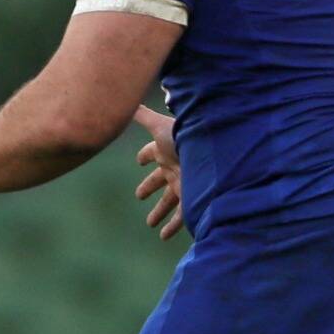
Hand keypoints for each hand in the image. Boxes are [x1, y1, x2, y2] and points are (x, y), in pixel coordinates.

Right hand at [133, 104, 184, 239]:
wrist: (213, 152)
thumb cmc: (185, 137)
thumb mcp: (158, 126)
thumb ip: (140, 115)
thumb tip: (120, 97)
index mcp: (165, 151)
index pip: (150, 153)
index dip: (144, 156)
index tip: (139, 161)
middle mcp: (174, 168)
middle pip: (158, 180)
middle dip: (148, 187)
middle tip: (139, 196)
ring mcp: (184, 184)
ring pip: (168, 201)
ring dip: (159, 212)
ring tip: (151, 224)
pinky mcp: (193, 198)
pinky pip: (181, 216)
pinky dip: (173, 226)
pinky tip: (164, 236)